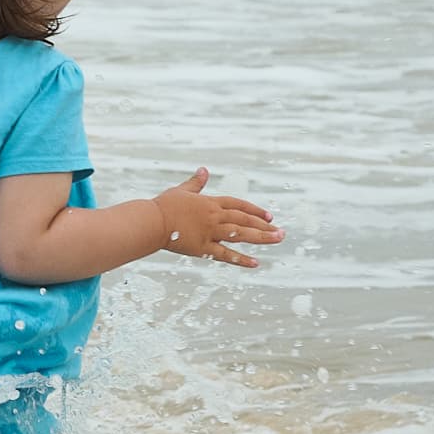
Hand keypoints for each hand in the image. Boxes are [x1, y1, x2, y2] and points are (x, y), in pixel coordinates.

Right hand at [153, 167, 283, 267]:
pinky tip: (255, 263)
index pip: (238, 205)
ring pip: (240, 234)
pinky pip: (225, 254)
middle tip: (282, 232)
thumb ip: (196, 183)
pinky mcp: (202, 248)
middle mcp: (214, 217)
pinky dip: (241, 259)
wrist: (151, 221)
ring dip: (261, 237)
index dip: (255, 211)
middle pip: (244, 220)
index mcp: (210, 203)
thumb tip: (204, 170)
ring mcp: (210, 232)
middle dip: (264, 225)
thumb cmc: (164, 206)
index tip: (270, 216)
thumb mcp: (182, 191)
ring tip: (277, 239)